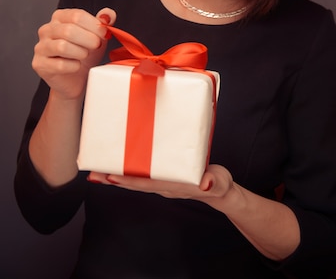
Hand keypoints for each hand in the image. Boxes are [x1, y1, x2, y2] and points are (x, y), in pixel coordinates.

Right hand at [32, 7, 115, 99]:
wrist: (76, 79)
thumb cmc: (84, 54)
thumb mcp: (97, 35)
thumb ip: (103, 22)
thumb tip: (108, 14)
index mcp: (60, 17)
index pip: (77, 15)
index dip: (94, 26)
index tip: (103, 35)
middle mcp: (46, 29)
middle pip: (69, 30)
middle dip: (89, 40)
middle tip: (96, 47)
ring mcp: (40, 47)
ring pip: (62, 47)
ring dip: (80, 53)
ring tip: (84, 55)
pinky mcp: (39, 64)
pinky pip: (60, 65)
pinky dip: (74, 66)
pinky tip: (76, 66)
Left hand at [88, 164, 233, 201]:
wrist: (220, 192)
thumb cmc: (219, 185)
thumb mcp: (219, 183)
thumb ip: (213, 182)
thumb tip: (205, 183)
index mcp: (172, 186)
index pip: (145, 183)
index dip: (128, 181)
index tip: (111, 177)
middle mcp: (163, 185)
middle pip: (134, 183)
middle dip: (113, 179)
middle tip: (93, 173)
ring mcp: (161, 182)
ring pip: (135, 179)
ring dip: (116, 175)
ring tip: (97, 170)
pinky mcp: (163, 176)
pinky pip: (141, 174)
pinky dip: (128, 170)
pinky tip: (119, 164)